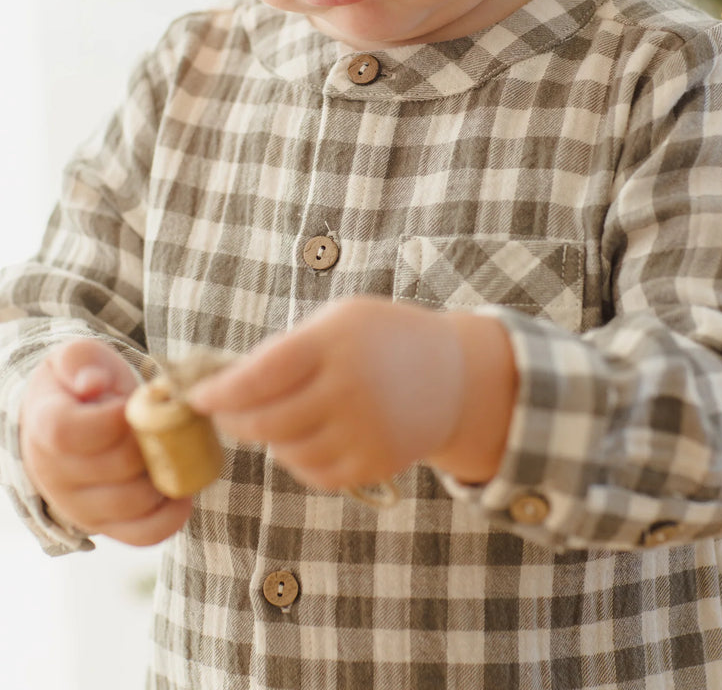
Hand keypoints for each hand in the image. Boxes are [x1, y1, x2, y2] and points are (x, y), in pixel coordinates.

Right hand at [21, 340, 191, 545]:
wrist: (68, 418)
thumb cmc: (79, 383)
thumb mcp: (77, 358)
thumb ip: (81, 361)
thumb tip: (93, 384)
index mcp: (45, 427)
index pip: (71, 433)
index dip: (112, 418)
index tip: (133, 401)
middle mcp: (54, 474)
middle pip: (116, 466)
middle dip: (152, 439)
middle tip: (164, 421)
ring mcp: (78, 506)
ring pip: (134, 503)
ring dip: (166, 473)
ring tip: (174, 448)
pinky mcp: (105, 526)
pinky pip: (144, 533)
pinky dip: (172, 514)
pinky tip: (182, 488)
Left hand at [188, 297, 517, 490]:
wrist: (453, 378)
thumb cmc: (382, 339)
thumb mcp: (340, 321)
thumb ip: (288, 350)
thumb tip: (226, 384)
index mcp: (335, 344)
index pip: (259, 376)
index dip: (220, 391)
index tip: (197, 396)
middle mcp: (349, 390)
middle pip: (264, 421)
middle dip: (233, 418)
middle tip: (223, 410)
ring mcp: (363, 433)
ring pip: (284, 451)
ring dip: (266, 437)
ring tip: (274, 415)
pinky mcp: (372, 466)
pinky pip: (311, 472)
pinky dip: (296, 457)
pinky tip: (305, 434)